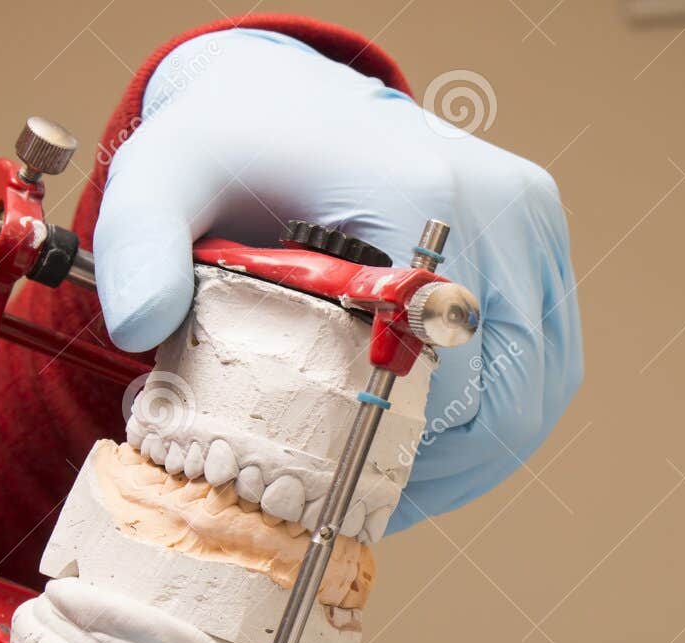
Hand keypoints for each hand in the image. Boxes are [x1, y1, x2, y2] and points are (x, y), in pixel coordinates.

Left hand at [94, 29, 582, 532]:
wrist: (299, 97)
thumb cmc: (237, 145)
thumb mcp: (163, 177)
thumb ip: (138, 245)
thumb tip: (140, 326)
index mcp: (417, 193)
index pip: (432, 373)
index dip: (389, 449)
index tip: (335, 489)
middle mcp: (497, 208)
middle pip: (501, 398)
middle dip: (436, 469)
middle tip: (366, 502)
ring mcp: (531, 228)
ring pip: (534, 396)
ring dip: (473, 457)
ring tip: (399, 482)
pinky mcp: (544, 248)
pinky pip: (546, 371)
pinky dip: (498, 423)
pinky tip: (437, 444)